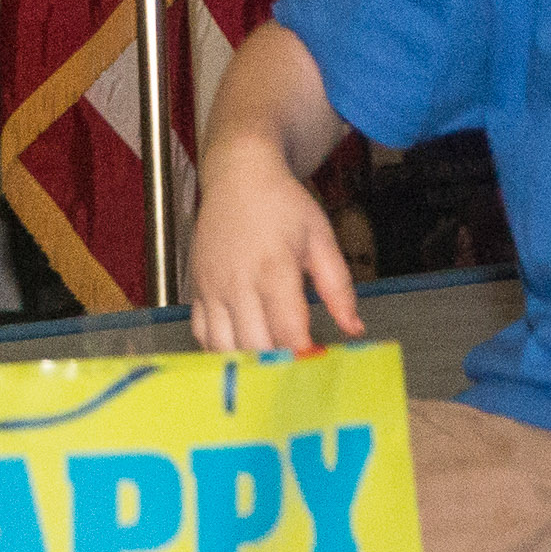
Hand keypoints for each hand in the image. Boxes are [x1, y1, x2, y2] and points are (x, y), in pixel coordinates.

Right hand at [188, 150, 363, 354]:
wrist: (238, 176)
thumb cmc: (283, 205)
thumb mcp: (320, 238)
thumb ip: (338, 287)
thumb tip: (354, 328)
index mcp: (274, 268)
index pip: (289, 330)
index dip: (305, 356)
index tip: (319, 367)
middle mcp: (238, 282)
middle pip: (255, 345)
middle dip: (279, 365)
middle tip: (299, 375)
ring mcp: (212, 287)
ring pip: (223, 347)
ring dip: (248, 362)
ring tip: (271, 367)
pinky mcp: (196, 289)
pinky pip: (201, 333)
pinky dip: (220, 350)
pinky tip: (242, 350)